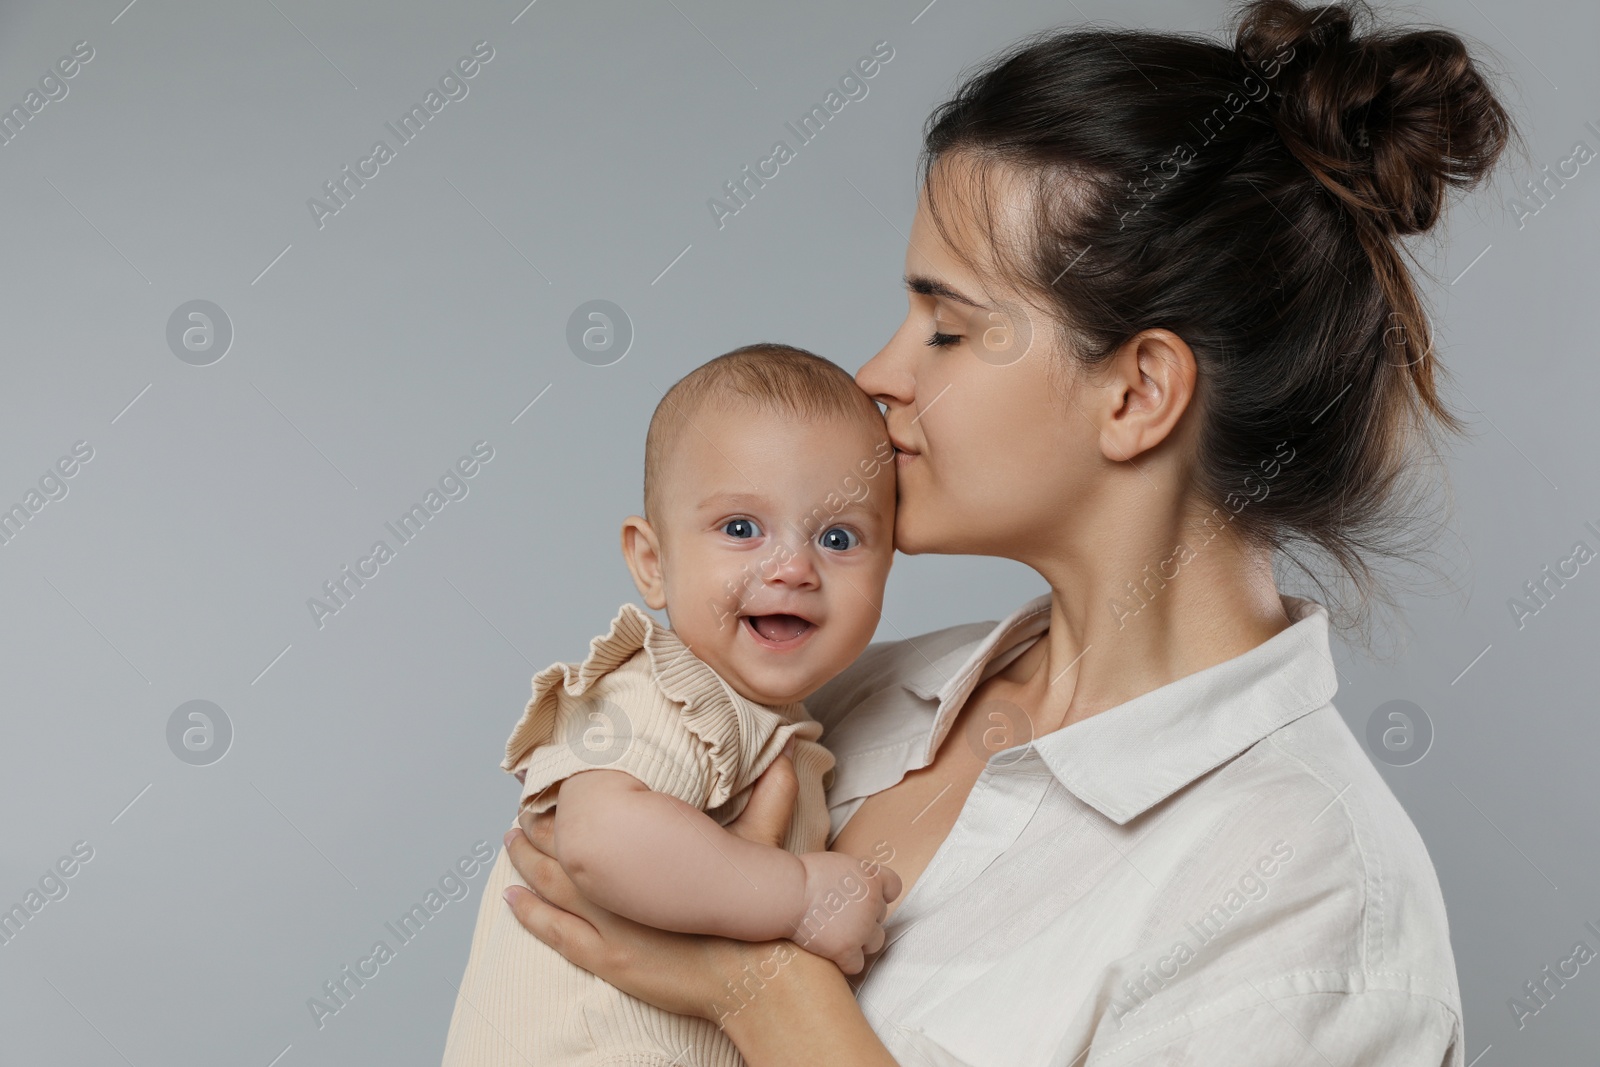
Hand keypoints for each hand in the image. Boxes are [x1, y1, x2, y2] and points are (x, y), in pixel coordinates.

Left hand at [505, 746, 815, 1021]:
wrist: (759, 977)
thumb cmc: (757, 917)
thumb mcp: (761, 847)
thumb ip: (770, 799)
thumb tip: (787, 758)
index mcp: (648, 853)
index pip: (596, 814)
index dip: (572, 792)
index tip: (555, 771)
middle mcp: (620, 885)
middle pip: (566, 844)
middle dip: (541, 819)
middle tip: (523, 798)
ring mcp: (609, 925)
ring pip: (552, 885)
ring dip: (528, 859)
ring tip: (511, 838)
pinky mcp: (609, 960)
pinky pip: (556, 933)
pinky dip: (530, 914)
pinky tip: (511, 898)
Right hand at [790, 851, 901, 974]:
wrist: (787, 893)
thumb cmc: (802, 875)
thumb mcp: (836, 864)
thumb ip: (852, 877)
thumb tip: (852, 887)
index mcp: (870, 877)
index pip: (894, 886)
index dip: (882, 894)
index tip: (866, 898)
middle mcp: (872, 902)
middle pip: (881, 916)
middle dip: (864, 918)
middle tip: (839, 917)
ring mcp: (862, 928)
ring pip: (875, 943)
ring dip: (861, 942)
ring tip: (838, 937)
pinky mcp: (847, 949)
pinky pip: (856, 965)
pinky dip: (845, 963)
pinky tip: (831, 956)